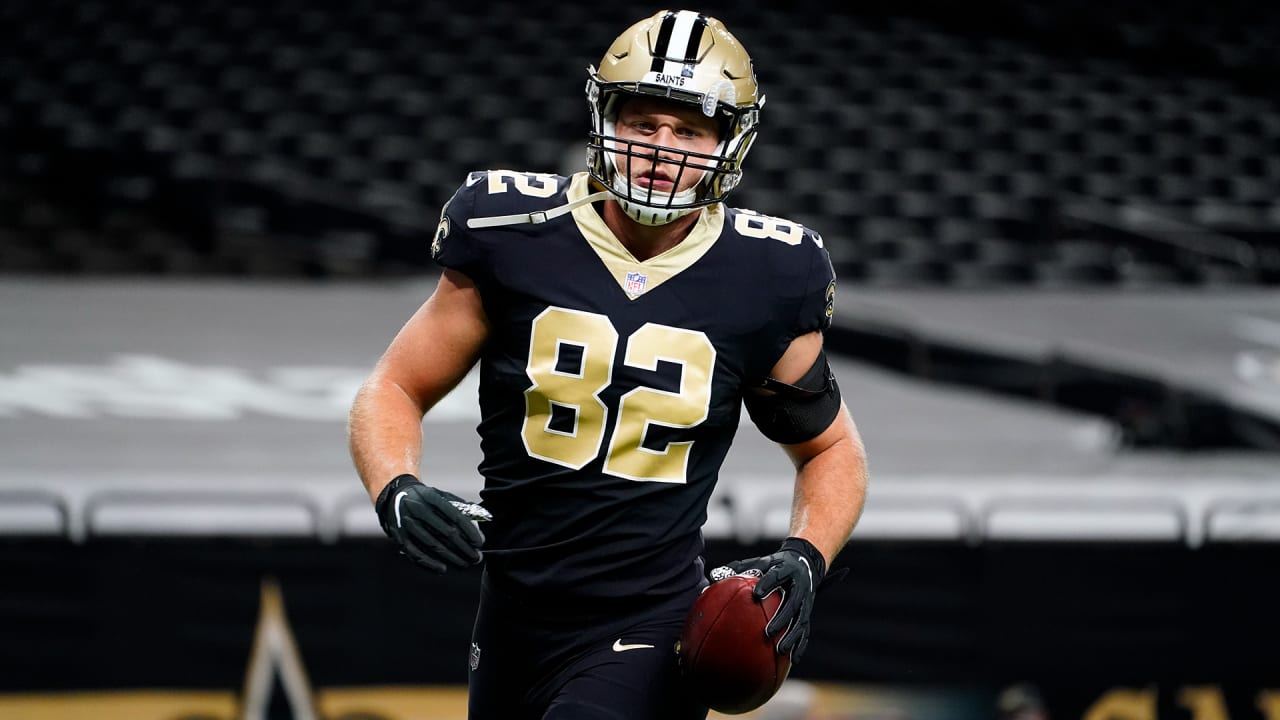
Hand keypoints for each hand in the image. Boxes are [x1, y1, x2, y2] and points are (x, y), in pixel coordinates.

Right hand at [374, 474, 488, 573]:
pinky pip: (416, 554)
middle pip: (446, 533)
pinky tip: (443, 569)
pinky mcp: (400, 537)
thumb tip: (482, 520)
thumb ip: (461, 507)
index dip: (470, 532)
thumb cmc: (425, 499)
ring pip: (433, 545)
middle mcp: (418, 509)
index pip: (455, 516)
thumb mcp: (442, 496)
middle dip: (464, 548)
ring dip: (451, 558)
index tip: (480, 543)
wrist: (396, 498)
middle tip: (476, 557)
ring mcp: (408, 524)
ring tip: (464, 564)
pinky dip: (430, 564)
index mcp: (431, 497)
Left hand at [712, 537, 827, 661]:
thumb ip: (738, 569)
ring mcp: (805, 601)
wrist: (805, 562)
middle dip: (781, 619)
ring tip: (780, 650)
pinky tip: (793, 658)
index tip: (757, 594)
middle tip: (767, 633)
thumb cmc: (774, 565)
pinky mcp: (808, 612)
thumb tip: (712, 576)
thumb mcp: (760, 563)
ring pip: (800, 620)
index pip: (777, 576)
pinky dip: (800, 645)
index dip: (768, 584)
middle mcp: (799, 586)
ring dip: (791, 636)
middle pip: (792, 604)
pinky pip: (805, 631)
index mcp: (786, 570)